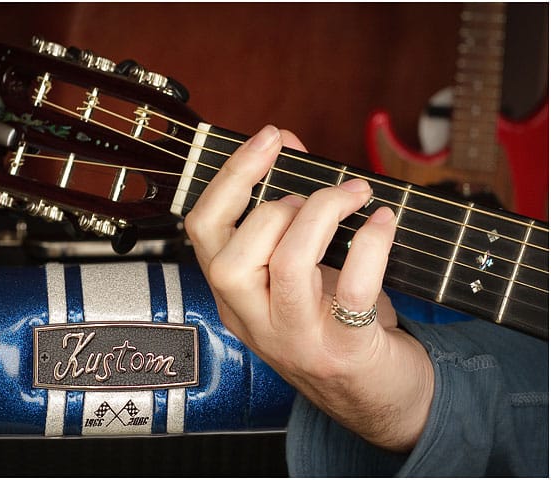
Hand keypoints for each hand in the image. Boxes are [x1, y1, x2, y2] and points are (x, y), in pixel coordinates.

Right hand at [185, 125, 433, 451]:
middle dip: (272, 203)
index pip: (202, 230)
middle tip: (312, 193)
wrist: (375, 396)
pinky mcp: (341, 349)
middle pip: (231, 256)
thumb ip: (286, 208)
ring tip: (352, 196)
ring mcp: (294, 338)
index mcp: (234, 294)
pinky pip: (351, 288)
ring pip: (286, 265)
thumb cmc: (334, 320)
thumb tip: (287, 145)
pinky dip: (370, 244)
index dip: (232, 176)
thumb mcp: (299, 267)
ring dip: (320, 214)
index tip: (268, 138)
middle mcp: (253, 319)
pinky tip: (383, 220)